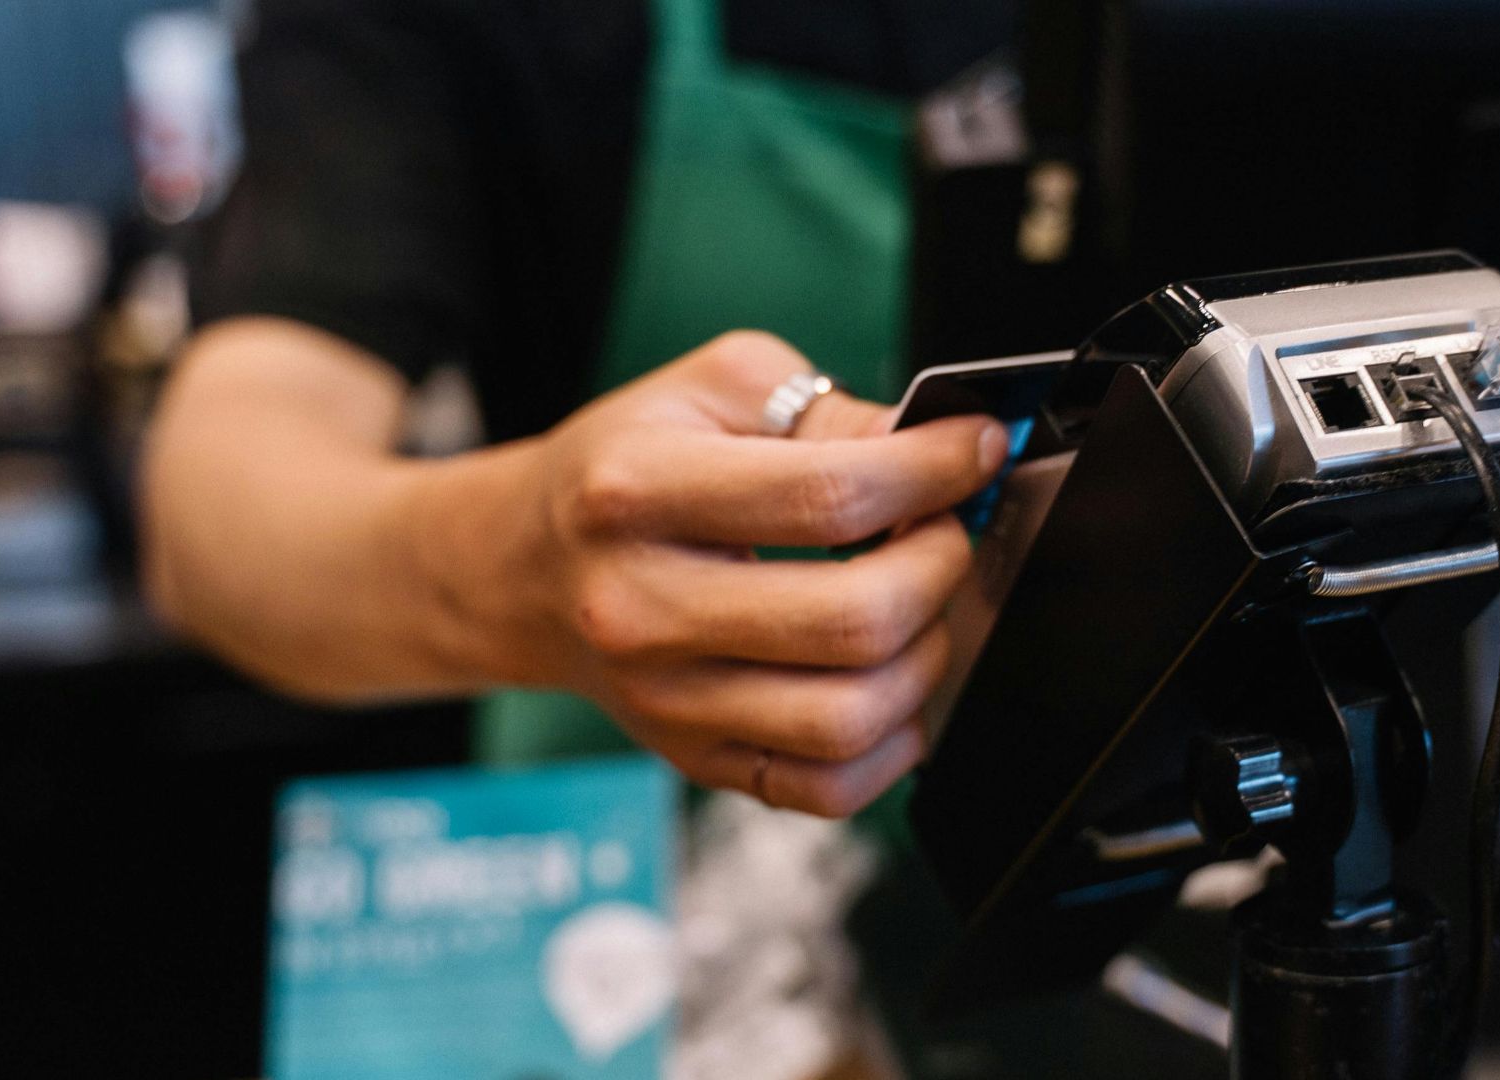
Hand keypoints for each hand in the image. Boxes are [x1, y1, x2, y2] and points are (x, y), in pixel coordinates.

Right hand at [521, 332, 1006, 815]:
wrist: (523, 569)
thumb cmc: (624, 471)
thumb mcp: (708, 391)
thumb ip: (825, 412)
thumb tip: (933, 450)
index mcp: (636, 492)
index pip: (829, 495)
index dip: (934, 472)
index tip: (976, 451)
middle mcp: (641, 607)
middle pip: (852, 618)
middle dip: (940, 566)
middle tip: (943, 531)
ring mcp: (666, 701)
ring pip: (851, 716)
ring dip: (926, 655)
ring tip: (918, 605)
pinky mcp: (694, 759)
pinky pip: (827, 788)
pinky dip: (893, 744)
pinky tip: (890, 682)